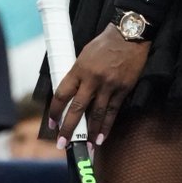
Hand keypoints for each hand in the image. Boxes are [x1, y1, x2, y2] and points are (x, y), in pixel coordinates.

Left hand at [47, 25, 149, 145]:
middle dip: (69, 129)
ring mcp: (108, 86)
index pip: (62, 94)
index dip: (55, 111)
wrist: (129, 35)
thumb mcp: (84, 54)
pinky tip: (102, 138)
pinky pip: (112, 112)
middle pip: (77, 109)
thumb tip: (72, 91)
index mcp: (79, 69)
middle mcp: (92, 79)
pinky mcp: (122, 90)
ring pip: (96, 114)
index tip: (52, 123)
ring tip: (86, 147)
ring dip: (90, 133)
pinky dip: (107, 126)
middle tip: (62, 144)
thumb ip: (78, 73)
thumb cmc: (104, 42)